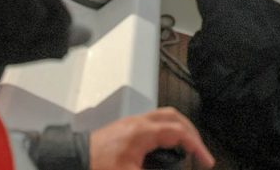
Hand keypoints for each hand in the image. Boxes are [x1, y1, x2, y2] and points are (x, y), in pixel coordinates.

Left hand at [88, 108, 214, 169]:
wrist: (72, 160)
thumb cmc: (97, 167)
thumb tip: (176, 169)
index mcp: (143, 132)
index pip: (179, 132)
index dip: (196, 146)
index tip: (206, 161)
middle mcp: (139, 122)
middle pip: (174, 117)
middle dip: (191, 133)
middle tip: (200, 151)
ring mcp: (131, 123)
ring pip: (164, 116)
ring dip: (179, 129)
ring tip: (187, 146)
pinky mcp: (125, 128)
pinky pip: (153, 121)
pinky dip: (166, 130)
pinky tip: (166, 146)